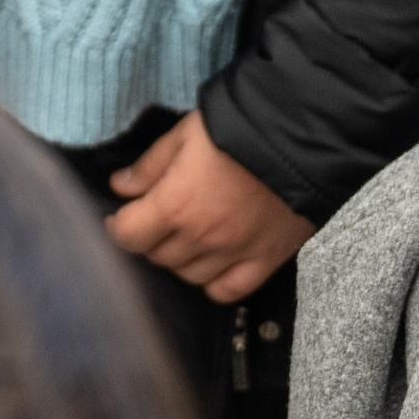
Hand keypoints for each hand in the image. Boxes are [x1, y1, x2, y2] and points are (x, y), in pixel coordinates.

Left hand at [105, 111, 309, 302]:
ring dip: (180, 260)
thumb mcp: (186, 133)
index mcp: (175, 205)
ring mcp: (234, 254)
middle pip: (158, 257)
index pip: (129, 236)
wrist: (301, 136)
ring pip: (189, 276)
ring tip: (186, 238)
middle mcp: (201, 238)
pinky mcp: (266, 260)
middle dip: (150, 239)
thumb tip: (121, 187)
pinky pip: (230, 291)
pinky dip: (215, 283)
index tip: (120, 217)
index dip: (117, 227)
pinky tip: (213, 264)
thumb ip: (151, 166)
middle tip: (156, 221)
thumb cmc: (237, 127)